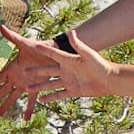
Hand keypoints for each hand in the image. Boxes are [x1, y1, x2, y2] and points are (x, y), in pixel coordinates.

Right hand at [0, 27, 115, 116]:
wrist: (109, 80)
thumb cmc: (100, 65)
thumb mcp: (88, 54)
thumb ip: (79, 45)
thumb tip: (72, 32)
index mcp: (69, 60)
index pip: (53, 54)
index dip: (43, 50)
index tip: (32, 46)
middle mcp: (66, 70)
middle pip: (47, 70)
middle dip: (35, 71)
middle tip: (23, 71)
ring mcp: (69, 81)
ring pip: (50, 84)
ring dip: (39, 86)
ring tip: (28, 88)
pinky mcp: (73, 91)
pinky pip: (59, 95)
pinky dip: (50, 98)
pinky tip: (41, 100)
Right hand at [0, 32, 55, 120]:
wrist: (55, 51)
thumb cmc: (39, 46)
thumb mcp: (25, 43)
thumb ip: (13, 37)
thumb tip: (1, 27)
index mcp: (13, 68)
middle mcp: (18, 77)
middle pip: (3, 91)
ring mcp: (27, 83)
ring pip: (14, 97)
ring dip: (6, 106)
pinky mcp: (37, 87)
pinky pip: (31, 100)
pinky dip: (29, 109)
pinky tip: (25, 119)